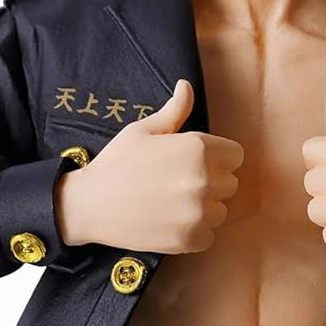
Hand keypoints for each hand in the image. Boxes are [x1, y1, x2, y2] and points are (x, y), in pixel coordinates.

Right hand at [55, 79, 242, 252]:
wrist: (89, 205)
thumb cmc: (116, 163)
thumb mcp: (143, 130)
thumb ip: (174, 111)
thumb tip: (186, 86)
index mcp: (197, 149)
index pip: (235, 156)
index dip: (217, 158)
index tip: (194, 163)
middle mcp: (205, 180)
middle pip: (230, 183)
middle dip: (211, 182)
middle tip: (177, 184)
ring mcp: (199, 213)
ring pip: (221, 211)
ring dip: (204, 209)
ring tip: (173, 204)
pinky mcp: (191, 240)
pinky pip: (209, 235)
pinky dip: (194, 232)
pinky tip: (170, 222)